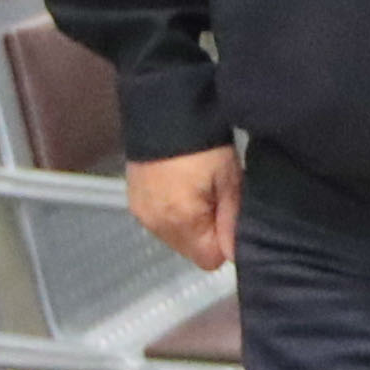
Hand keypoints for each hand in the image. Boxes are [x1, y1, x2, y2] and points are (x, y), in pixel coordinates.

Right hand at [127, 144, 240, 272]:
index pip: (210, 260)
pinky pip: (161, 221)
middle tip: (216, 198)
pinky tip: (181, 187)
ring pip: (176, 237)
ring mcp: (141, 213)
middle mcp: (156, 224)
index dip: (225, 243)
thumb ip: (233, 220)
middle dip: (207, 234)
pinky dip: (173, 212)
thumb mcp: (229, 179)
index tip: (231, 217)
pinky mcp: (134, 201)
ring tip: (198, 189)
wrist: (164, 109)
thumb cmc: (204, 144)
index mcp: (180, 221)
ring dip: (190, 223)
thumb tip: (236, 254)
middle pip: (190, 250)